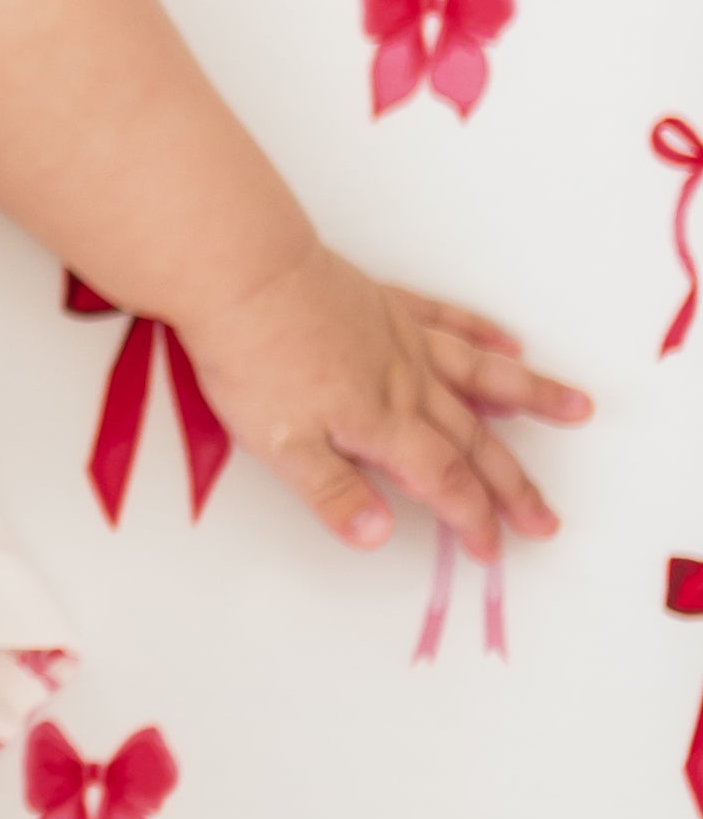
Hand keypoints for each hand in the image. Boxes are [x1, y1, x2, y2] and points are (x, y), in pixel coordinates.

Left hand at [183, 240, 590, 562]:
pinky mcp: (382, 302)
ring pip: (480, 374)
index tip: (495, 547)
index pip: (442, 483)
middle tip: (546, 517)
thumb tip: (380, 537)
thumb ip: (334, 492)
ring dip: (531, 396)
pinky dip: (481, 332)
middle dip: (512, 484)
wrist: (241, 271)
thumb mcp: (279, 444)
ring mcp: (398, 338)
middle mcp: (404, 382)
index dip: (473, 520)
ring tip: (577, 409)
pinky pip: (446, 319)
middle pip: (472, 442)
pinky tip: (508, 340)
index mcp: (381, 424)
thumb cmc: (250, 355)